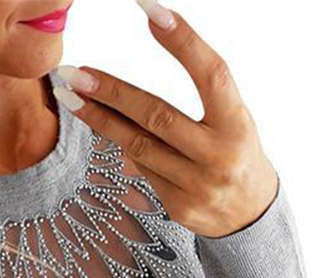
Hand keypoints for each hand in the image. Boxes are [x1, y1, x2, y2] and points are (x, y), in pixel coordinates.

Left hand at [54, 4, 279, 237]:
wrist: (251, 213)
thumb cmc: (235, 151)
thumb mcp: (233, 119)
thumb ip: (202, 98)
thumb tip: (152, 60)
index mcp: (238, 124)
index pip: (211, 74)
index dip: (183, 40)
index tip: (150, 9)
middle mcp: (218, 155)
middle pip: (157, 116)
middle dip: (113, 92)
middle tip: (77, 73)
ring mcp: (196, 185)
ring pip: (138, 146)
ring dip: (100, 119)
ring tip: (71, 96)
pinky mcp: (178, 207)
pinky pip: (141, 170)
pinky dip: (121, 145)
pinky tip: (101, 125)